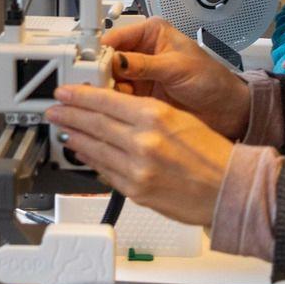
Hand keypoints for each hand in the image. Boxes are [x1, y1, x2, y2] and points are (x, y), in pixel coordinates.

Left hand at [46, 85, 234, 227]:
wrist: (229, 188)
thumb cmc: (212, 155)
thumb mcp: (180, 119)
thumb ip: (146, 114)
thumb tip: (115, 110)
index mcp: (156, 116)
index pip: (107, 101)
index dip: (80, 96)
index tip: (65, 92)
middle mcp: (144, 141)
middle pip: (95, 123)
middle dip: (70, 115)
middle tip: (55, 110)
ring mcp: (137, 169)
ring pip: (94, 148)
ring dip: (75, 137)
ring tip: (64, 129)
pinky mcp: (136, 191)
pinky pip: (105, 172)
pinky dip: (91, 160)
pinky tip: (84, 153)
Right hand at [101, 17, 249, 138]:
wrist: (226, 110)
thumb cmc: (212, 80)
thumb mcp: (178, 68)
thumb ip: (145, 65)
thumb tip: (117, 60)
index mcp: (152, 34)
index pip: (116, 38)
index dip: (100, 51)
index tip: (87, 64)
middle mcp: (140, 53)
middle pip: (107, 60)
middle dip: (97, 72)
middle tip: (88, 84)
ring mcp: (138, 77)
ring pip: (108, 80)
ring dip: (102, 90)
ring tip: (97, 98)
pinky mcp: (138, 98)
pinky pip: (117, 98)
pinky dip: (111, 104)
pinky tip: (109, 108)